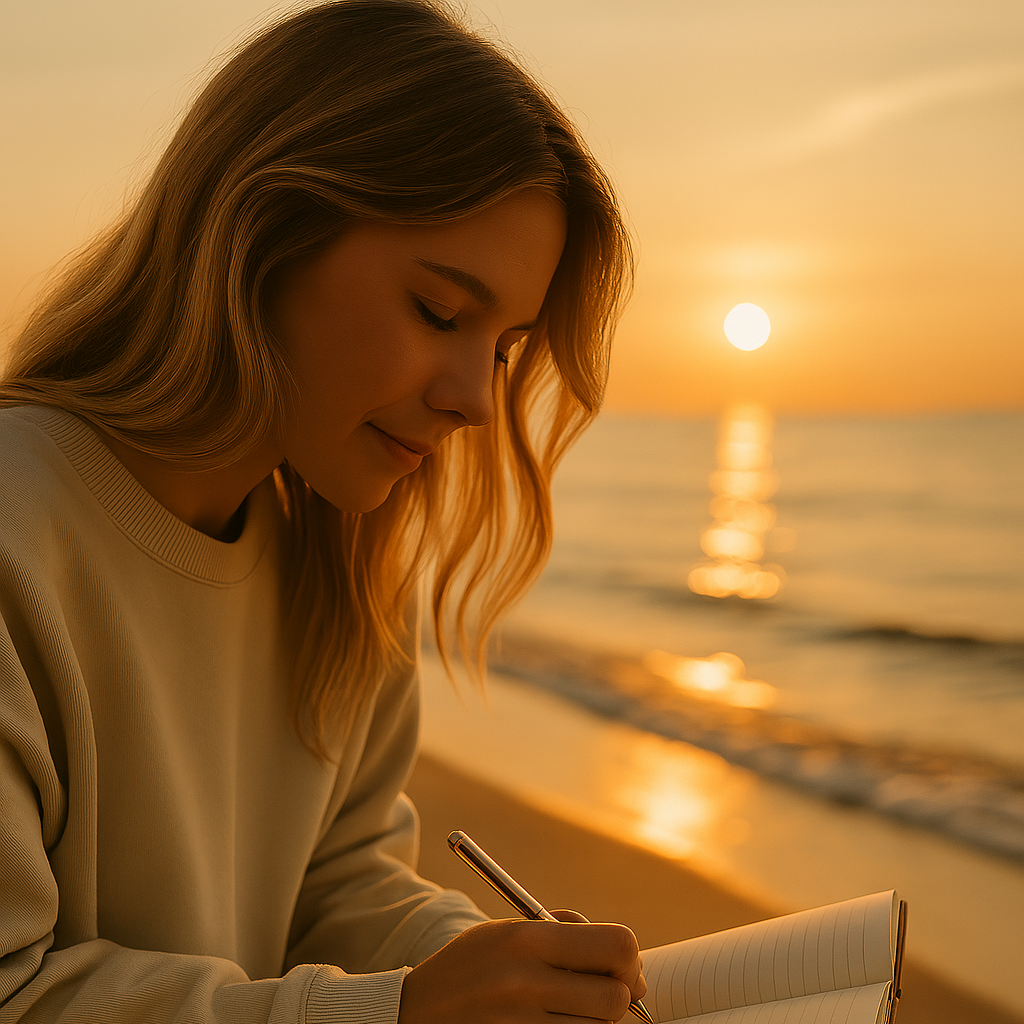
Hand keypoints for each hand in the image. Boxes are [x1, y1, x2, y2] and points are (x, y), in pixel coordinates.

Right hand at [398, 912, 646, 1022]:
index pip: (616, 946)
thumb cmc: (470, 967)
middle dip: (618, 997)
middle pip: (616, 997)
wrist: (414, 1014)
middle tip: (604, 996)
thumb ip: (563, 931)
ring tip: (569, 1012)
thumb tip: (626, 953)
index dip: (631, 960)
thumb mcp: (507, 930)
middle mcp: (526, 982)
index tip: (627, 970)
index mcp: (527, 939)